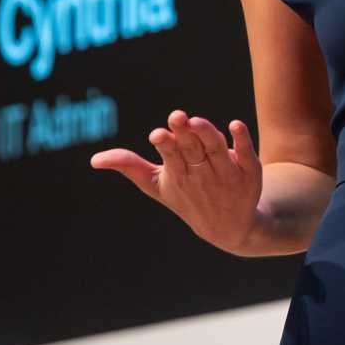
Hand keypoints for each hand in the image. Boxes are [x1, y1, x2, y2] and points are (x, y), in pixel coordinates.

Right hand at [90, 110, 263, 254]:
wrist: (229, 226)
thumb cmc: (187, 198)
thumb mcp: (157, 186)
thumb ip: (130, 167)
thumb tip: (95, 159)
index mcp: (178, 175)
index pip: (171, 157)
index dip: (165, 145)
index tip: (157, 134)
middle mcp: (202, 173)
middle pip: (193, 150)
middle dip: (185, 134)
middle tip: (178, 117)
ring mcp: (227, 172)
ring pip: (217, 149)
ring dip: (209, 134)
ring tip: (198, 120)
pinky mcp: (250, 169)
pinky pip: (247, 152)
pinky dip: (242, 139)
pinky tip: (236, 124)